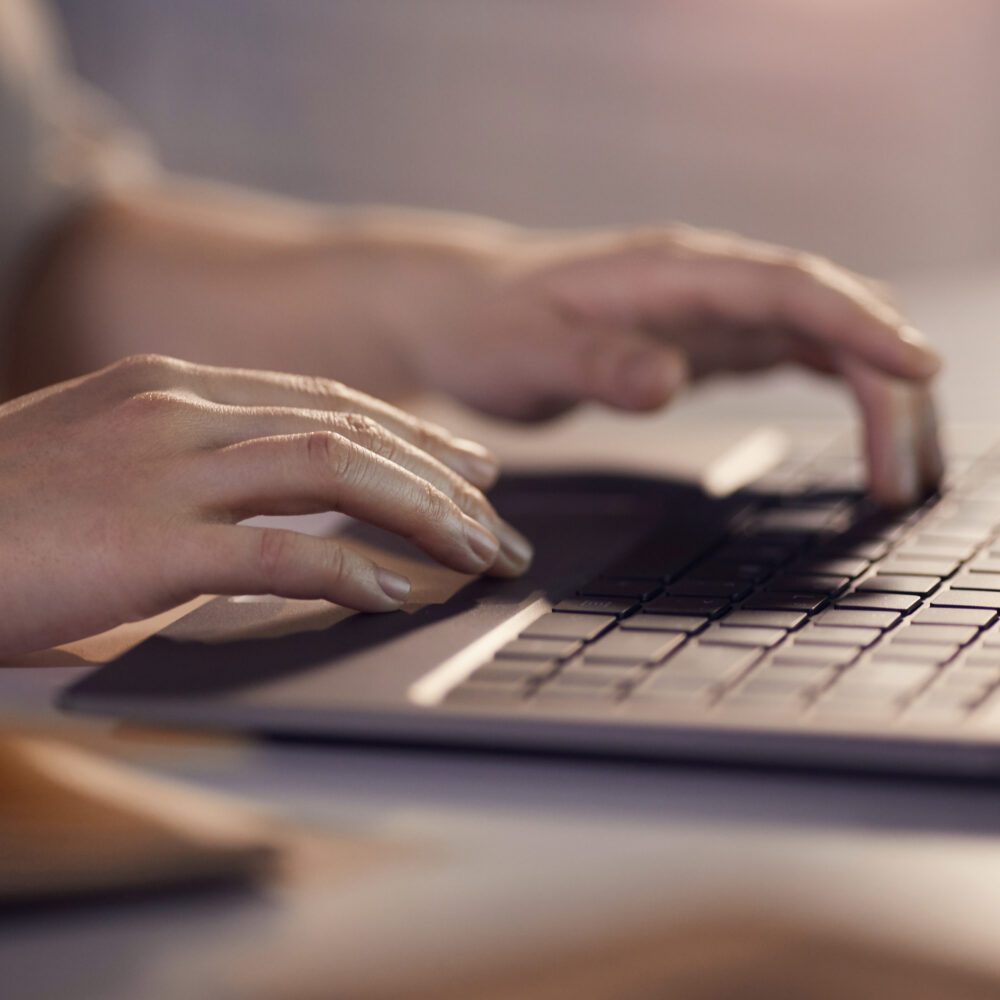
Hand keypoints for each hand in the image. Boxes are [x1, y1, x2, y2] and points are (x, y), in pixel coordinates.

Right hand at [0, 354, 530, 655]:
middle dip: (441, 475)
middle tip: (497, 518)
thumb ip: (191, 469)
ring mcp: (166, 469)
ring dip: (420, 513)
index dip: (410, 432)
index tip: (464, 463)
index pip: (326, 399)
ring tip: (476, 553)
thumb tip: (272, 513)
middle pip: (350, 427)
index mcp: (173, 386)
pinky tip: (397, 596)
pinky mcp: (150, 540)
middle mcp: (181, 410)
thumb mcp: (103, 458)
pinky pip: (281, 552)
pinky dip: (352, 573)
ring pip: (335, 472)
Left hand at [400, 223, 942, 505]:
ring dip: (873, 396)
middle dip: (884, 384)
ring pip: (822, 340)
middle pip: (827, 317)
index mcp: (672, 273)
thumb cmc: (486, 327)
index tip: (920, 370)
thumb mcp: (524, 352)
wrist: (460, 313)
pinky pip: (793, 358)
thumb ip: (595, 364)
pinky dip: (839, 393)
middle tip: (905, 475)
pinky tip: (862, 433)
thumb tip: (668, 382)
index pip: (790, 288)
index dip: (860, 325)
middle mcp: (705, 285)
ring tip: (899, 473)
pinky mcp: (703, 345)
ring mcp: (709, 314)